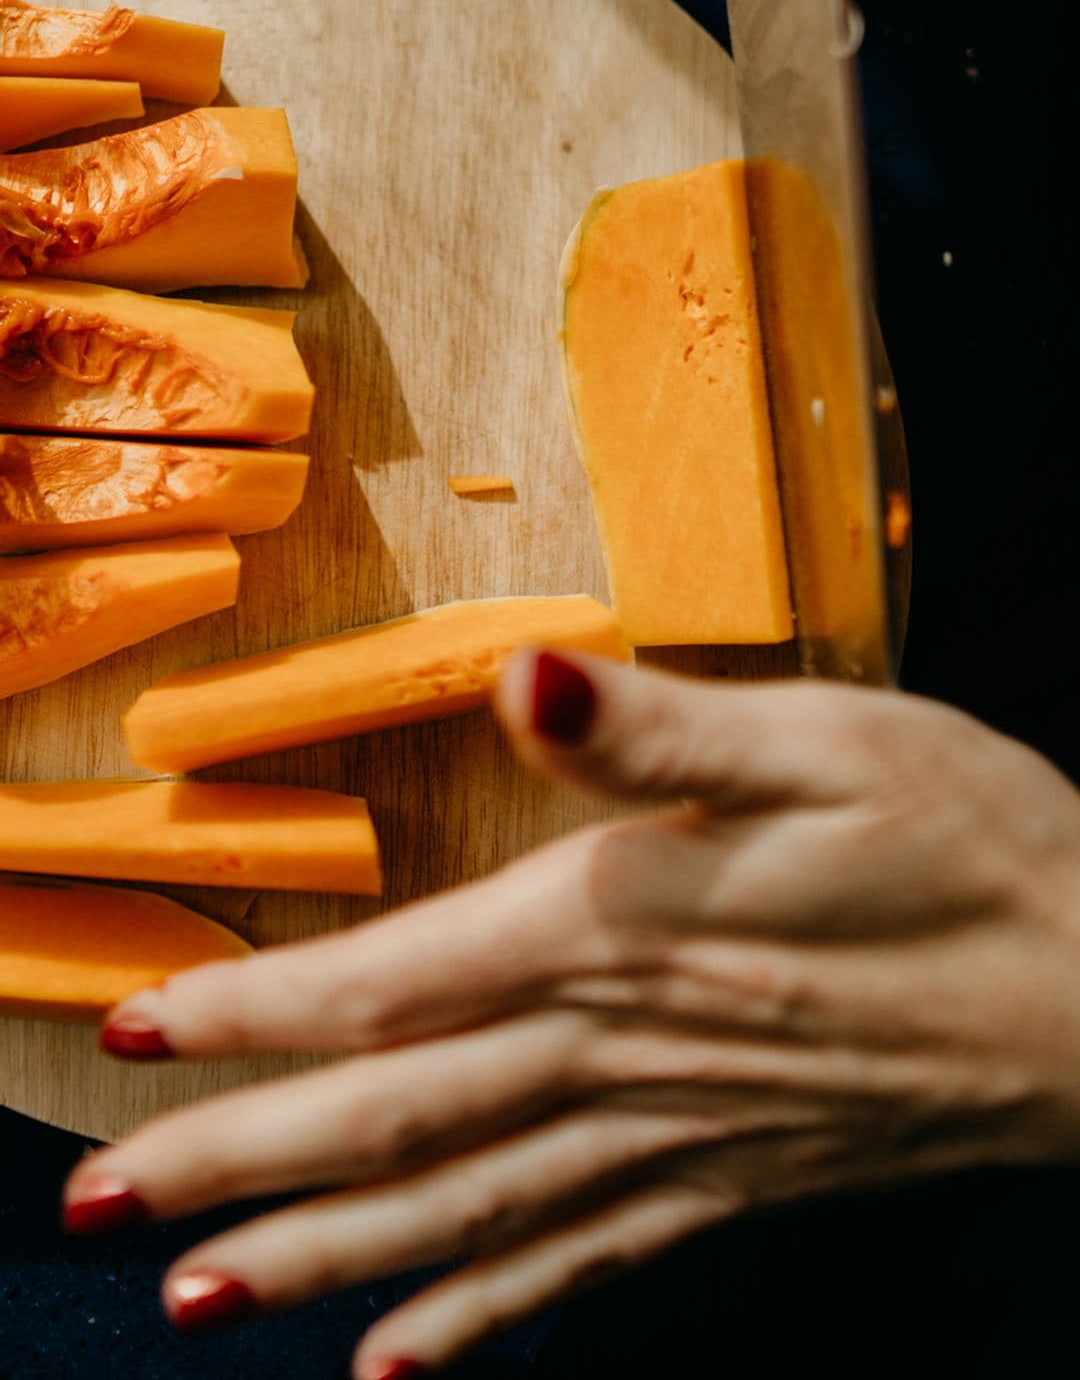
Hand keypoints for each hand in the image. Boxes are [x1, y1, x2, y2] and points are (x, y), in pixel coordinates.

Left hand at [65, 653, 1079, 1374]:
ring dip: (319, 1260)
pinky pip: (574, 1270)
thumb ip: (656, 730)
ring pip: (460, 1216)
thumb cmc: (968, 844)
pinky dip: (473, 1322)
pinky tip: (397, 1372)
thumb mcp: (824, 743)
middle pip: (395, 1126)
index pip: (396, 989)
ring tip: (196, 1299)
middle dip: (237, 1164)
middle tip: (97, 1211)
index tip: (134, 1040)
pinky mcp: (728, 1183)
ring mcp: (675, 1140)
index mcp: (623, 930)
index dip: (256, 1016)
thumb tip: (520, 676)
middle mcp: (625, 1055)